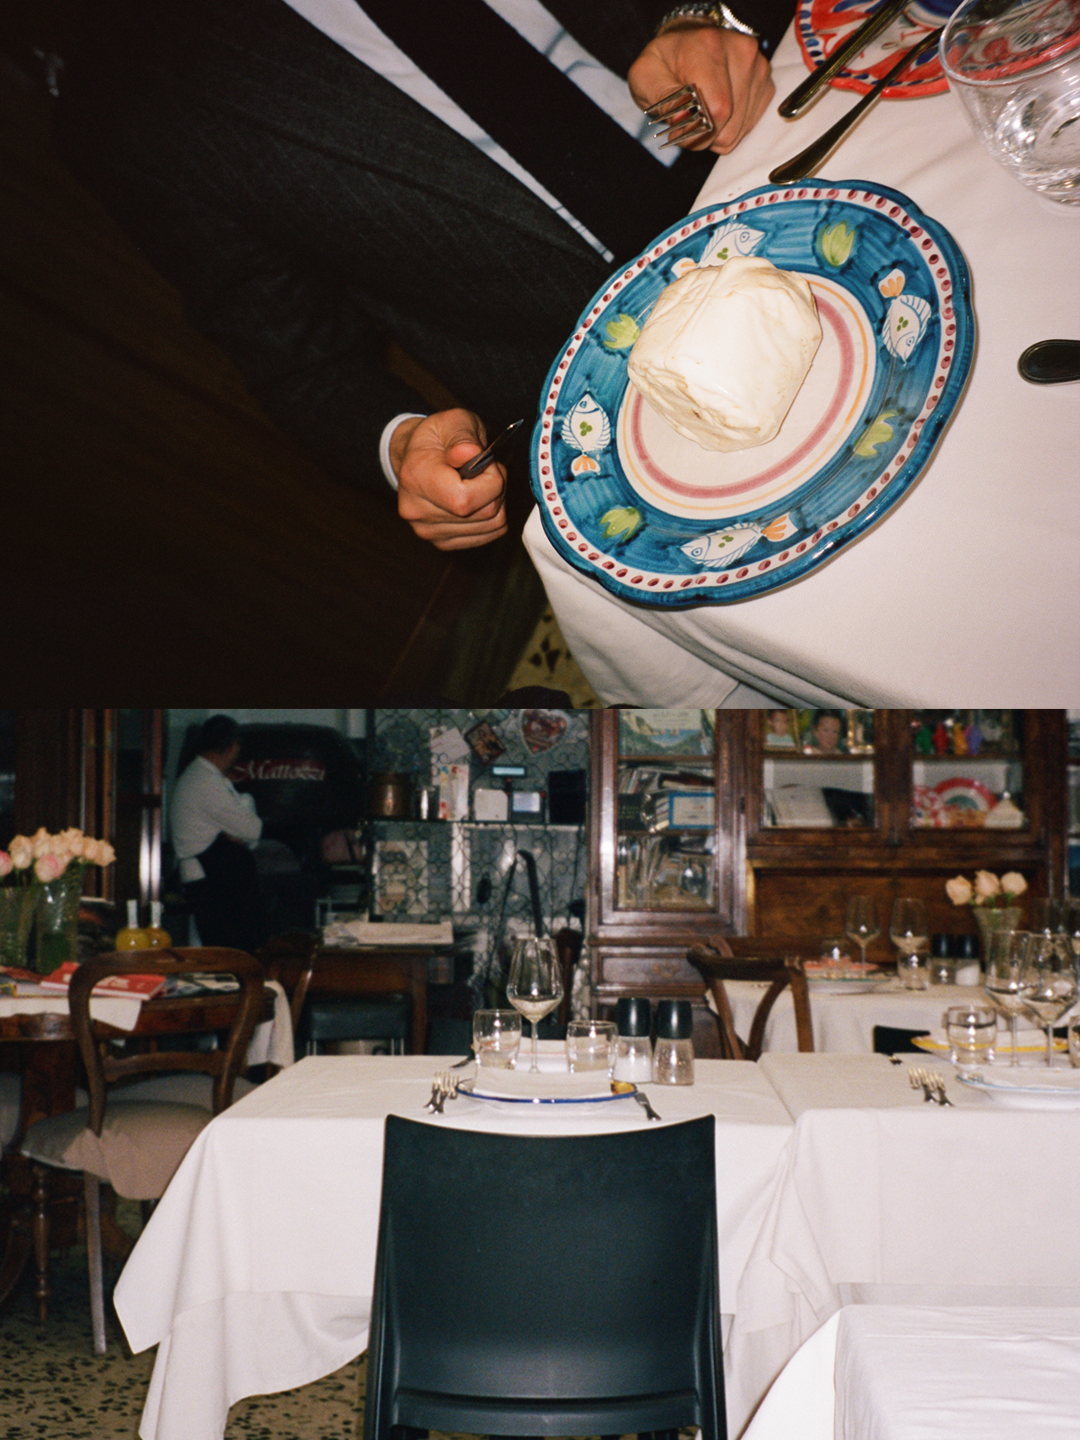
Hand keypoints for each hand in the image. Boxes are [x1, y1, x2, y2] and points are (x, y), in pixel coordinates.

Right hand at [390, 409, 509, 550]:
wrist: (415, 456)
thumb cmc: (439, 437)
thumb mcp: (452, 421)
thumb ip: (462, 436)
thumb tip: (470, 454)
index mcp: (416, 478)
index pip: (464, 500)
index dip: (490, 481)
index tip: (487, 463)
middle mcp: (416, 511)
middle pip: (484, 514)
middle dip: (497, 488)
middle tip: (485, 469)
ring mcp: (427, 531)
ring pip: (491, 526)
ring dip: (496, 502)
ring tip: (480, 483)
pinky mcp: (441, 542)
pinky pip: (487, 536)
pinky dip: (491, 517)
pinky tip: (478, 500)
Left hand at [629, 22, 774, 155]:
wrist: (687, 43)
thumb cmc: (666, 62)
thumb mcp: (646, 76)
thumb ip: (663, 100)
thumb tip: (683, 121)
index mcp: (709, 47)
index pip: (716, 109)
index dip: (695, 131)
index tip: (677, 127)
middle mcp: (741, 53)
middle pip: (728, 124)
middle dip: (703, 134)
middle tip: (687, 118)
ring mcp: (758, 68)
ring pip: (738, 130)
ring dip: (716, 132)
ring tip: (702, 110)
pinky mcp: (765, 84)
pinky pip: (748, 127)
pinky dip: (730, 127)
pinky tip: (718, 110)